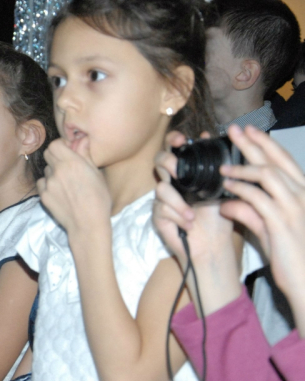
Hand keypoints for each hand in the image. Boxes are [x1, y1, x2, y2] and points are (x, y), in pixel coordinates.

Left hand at [37, 138, 109, 237]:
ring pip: (46, 170)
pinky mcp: (43, 196)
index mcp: (72, 163)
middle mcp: (58, 171)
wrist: (88, 224)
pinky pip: (42, 184)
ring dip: (53, 172)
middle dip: (56, 155)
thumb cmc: (99, 200)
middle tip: (66, 164)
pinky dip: (48, 185)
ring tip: (66, 182)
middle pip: (48, 154)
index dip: (61, 145)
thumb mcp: (97, 174)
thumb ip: (85, 155)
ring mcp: (49, 184)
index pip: (55, 144)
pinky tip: (60, 192)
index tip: (69, 150)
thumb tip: (81, 140)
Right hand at [153, 131, 233, 261]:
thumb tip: (208, 135)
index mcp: (187, 173)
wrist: (214, 245)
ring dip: (177, 201)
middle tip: (177, 171)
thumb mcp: (222, 188)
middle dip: (168, 163)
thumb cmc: (218, 217)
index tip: (180, 140)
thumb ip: (215, 164)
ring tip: (192, 213)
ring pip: (161, 188)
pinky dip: (177, 216)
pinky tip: (188, 224)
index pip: (174, 149)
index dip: (173, 141)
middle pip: (159, 161)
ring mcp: (163, 198)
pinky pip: (162, 208)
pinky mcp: (158, 215)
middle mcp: (172, 182)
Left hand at [219, 125, 304, 299]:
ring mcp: (294, 208)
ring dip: (243, 168)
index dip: (266, 144)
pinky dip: (240, 192)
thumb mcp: (270, 230)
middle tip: (234, 129)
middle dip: (254, 143)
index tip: (248, 131)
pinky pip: (258, 200)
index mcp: (302, 194)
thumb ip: (252, 214)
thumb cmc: (291, 257)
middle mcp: (302, 196)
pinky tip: (226, 192)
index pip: (284, 162)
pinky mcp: (282, 223)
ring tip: (222, 168)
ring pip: (268, 175)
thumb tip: (228, 204)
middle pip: (276, 161)